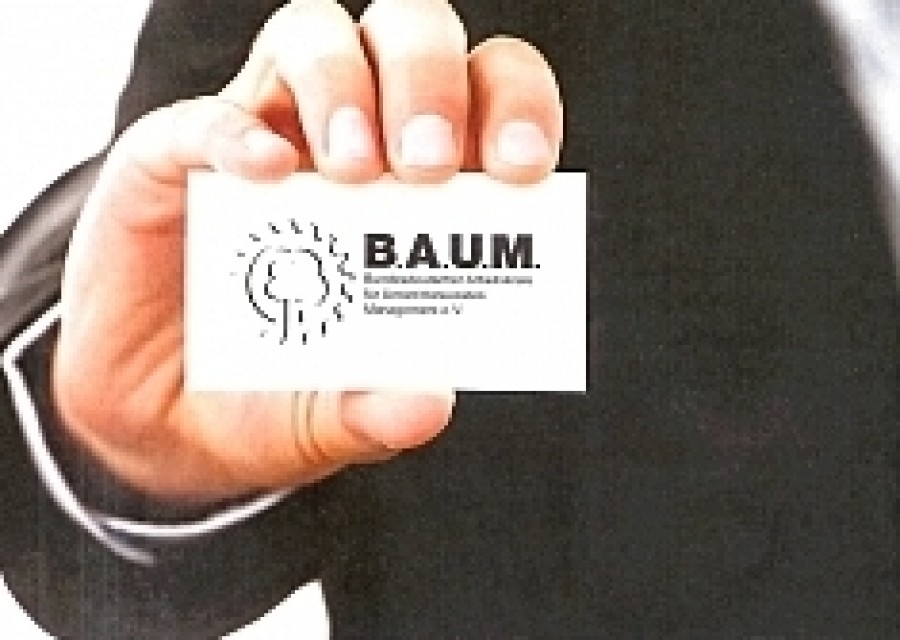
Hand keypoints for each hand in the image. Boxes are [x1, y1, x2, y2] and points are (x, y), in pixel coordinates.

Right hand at [53, 0, 563, 501]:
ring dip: (343, 86)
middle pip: (410, 39)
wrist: (165, 418)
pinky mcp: (172, 159)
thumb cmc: (273, 394)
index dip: (517, 111)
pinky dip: (234, 132)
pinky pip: (202, 115)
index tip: (522, 170)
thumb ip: (378, 412)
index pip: (487, 99)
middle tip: (429, 168)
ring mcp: (262, 135)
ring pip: (314, 36)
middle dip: (432, 85)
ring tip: (352, 171)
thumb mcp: (331, 420)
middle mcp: (348, 139)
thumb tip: (430, 402)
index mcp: (417, 187)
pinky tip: (265, 171)